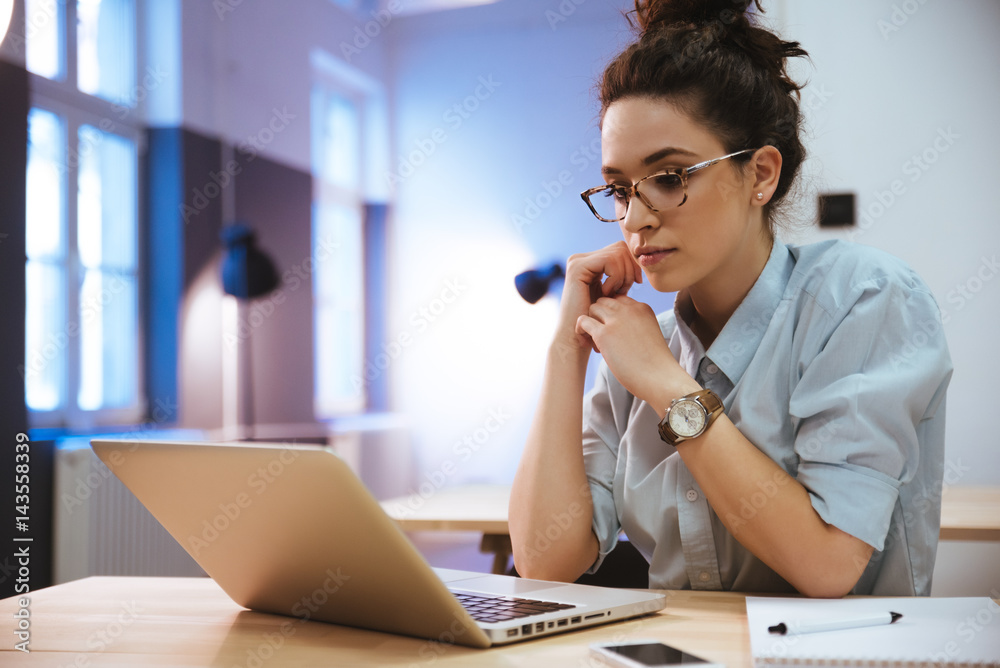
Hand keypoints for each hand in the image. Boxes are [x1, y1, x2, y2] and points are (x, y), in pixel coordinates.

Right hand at [554, 241, 642, 358]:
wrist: (577, 338)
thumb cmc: (597, 322)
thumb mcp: (614, 293)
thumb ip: (622, 275)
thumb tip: (640, 259)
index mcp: (589, 262)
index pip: (620, 249)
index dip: (633, 265)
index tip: (634, 284)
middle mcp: (580, 258)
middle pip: (620, 247)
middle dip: (630, 268)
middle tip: (625, 290)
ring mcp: (577, 261)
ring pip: (617, 253)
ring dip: (623, 275)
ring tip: (615, 294)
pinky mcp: (578, 267)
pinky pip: (610, 261)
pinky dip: (615, 277)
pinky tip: (607, 293)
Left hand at [576, 294, 694, 407]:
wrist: (660, 378)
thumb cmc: (655, 364)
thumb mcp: (649, 335)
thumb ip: (635, 326)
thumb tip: (616, 331)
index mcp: (642, 308)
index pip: (618, 300)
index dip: (612, 314)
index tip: (614, 331)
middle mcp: (629, 309)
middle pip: (604, 301)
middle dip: (600, 317)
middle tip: (604, 339)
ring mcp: (616, 320)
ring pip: (592, 308)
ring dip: (591, 323)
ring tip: (598, 345)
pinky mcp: (604, 334)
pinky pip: (583, 321)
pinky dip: (581, 331)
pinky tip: (587, 344)